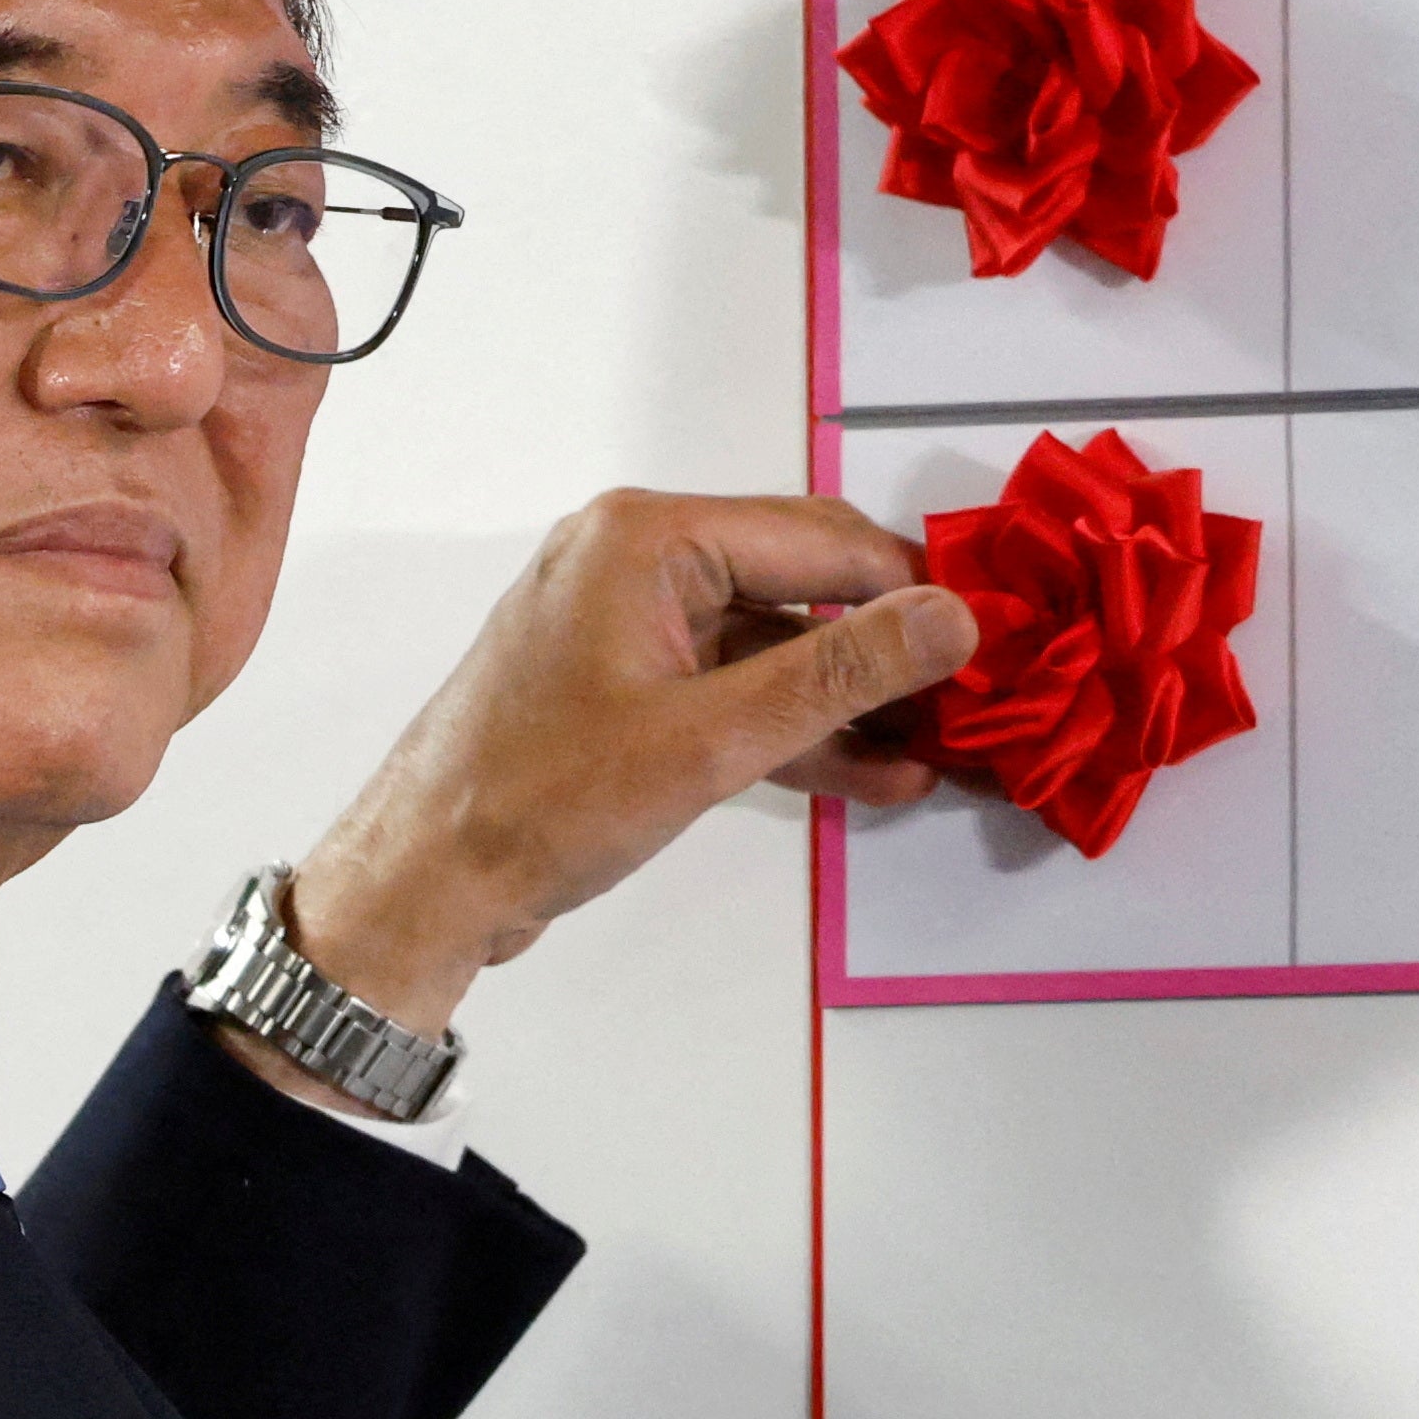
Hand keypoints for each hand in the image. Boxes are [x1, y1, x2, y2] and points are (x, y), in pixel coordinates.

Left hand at [259, 492, 979, 1065]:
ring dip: (848, 698)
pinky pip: (733, 687)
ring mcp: (628, 622)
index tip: (994, 639)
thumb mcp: (710, 740)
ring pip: (775, 642)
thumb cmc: (541, 801)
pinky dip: (794, 727)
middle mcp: (636, 557)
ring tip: (938, 748)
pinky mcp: (626, 685)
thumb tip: (953, 621)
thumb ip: (840, 676)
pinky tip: (872, 774)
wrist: (424, 881)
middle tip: (976, 694)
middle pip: (802, 580)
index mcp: (646, 537)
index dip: (913, 590)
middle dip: (888, 643)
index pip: (820, 539)